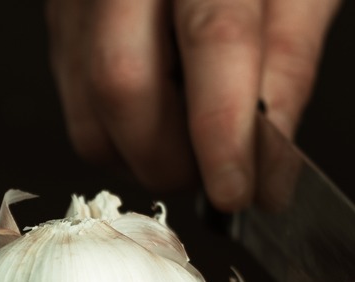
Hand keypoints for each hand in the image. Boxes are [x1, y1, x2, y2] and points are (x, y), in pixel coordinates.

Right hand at [46, 0, 339, 210]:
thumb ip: (290, 65)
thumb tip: (272, 156)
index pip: (213, 40)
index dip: (224, 131)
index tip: (239, 191)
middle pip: (124, 84)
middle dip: (174, 160)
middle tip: (220, 178)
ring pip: (89, 105)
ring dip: (145, 155)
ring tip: (194, 148)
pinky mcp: (64, 16)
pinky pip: (75, 98)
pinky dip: (119, 134)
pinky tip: (161, 121)